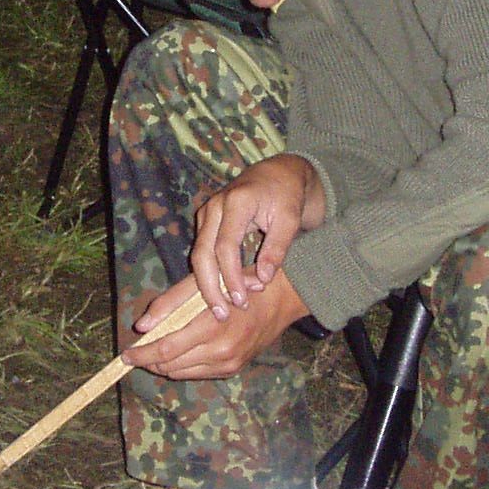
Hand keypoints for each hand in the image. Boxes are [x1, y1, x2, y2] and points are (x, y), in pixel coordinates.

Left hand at [124, 263, 309, 380]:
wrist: (279, 298)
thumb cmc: (236, 283)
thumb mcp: (200, 284)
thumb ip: (169, 304)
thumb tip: (141, 326)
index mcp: (211, 325)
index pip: (166, 350)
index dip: (142, 354)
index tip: (125, 354)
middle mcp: (221, 350)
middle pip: (171, 366)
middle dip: (149, 360)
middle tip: (136, 352)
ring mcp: (228, 363)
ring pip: (181, 373)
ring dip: (163, 365)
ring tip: (155, 351)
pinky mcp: (232, 369)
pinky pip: (197, 374)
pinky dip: (182, 366)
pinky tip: (178, 352)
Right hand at [191, 154, 320, 318]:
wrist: (277, 174)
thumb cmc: (286, 196)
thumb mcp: (290, 219)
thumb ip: (277, 248)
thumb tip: (263, 279)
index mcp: (236, 202)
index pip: (225, 246)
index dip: (231, 276)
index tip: (240, 300)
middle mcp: (214, 207)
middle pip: (202, 253)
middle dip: (210, 287)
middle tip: (223, 314)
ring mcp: (207, 213)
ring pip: (198, 255)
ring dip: (208, 283)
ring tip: (224, 308)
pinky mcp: (206, 222)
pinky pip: (202, 251)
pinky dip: (211, 273)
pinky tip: (224, 292)